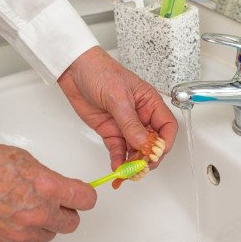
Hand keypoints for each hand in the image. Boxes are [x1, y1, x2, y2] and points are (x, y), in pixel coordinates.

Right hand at [0, 141, 95, 241]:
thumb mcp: (23, 159)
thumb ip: (46, 176)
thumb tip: (57, 186)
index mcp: (47, 187)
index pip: (86, 200)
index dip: (85, 195)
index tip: (83, 194)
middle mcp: (38, 213)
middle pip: (72, 223)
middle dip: (67, 212)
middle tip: (59, 203)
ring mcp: (21, 231)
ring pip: (49, 235)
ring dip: (46, 223)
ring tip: (31, 208)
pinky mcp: (4, 241)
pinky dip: (24, 232)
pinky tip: (14, 217)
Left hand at [57, 46, 177, 170]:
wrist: (73, 69)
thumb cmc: (99, 71)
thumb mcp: (117, 97)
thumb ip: (130, 123)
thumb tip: (144, 144)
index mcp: (150, 103)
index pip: (167, 127)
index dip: (165, 142)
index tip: (156, 153)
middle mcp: (141, 116)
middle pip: (153, 142)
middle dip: (149, 156)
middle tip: (140, 166)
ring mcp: (125, 125)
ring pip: (136, 149)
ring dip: (133, 162)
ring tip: (127, 172)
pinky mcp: (111, 131)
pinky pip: (118, 150)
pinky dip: (119, 160)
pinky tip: (117, 167)